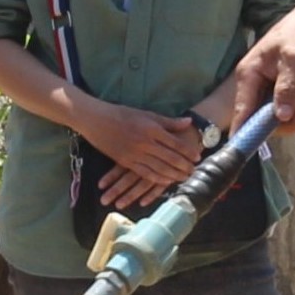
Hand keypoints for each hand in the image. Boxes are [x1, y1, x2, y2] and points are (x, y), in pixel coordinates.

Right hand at [79, 99, 203, 207]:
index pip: (175, 142)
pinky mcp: (126, 161)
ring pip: (159, 167)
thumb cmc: (122, 114)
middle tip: (194, 171)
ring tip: (184, 178)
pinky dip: (157, 178)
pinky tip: (166, 181)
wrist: (96, 120)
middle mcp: (145, 142)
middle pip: (170, 157)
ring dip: (173, 174)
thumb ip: (168, 121)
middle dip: (184, 165)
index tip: (197, 156)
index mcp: (152, 128)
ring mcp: (135, 153)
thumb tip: (188, 122)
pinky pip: (144, 173)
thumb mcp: (146, 113)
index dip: (188, 151)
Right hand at [233, 9, 294, 130]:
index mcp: (249, 77)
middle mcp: (258, 88)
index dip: (244, 133)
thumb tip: (280, 117)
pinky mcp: (290, 93)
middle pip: (273, 120)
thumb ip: (286, 88)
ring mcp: (274, 92)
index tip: (246, 150)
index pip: (242, 113)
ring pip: (293, 114)